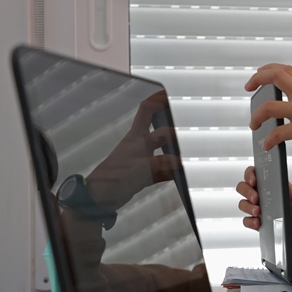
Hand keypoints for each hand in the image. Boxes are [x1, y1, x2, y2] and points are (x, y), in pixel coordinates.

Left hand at [87, 91, 181, 211]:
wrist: (99, 198)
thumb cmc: (114, 178)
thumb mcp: (141, 169)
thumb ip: (163, 164)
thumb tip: (181, 162)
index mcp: (137, 137)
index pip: (147, 110)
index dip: (159, 99)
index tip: (172, 94)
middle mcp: (141, 144)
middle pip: (158, 125)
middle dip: (171, 119)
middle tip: (187, 117)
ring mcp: (143, 158)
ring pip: (163, 146)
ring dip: (175, 145)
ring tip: (191, 144)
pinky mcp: (145, 173)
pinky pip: (164, 167)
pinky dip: (173, 168)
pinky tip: (182, 172)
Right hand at [236, 166, 291, 252]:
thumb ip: (283, 184)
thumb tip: (275, 177)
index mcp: (268, 183)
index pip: (252, 173)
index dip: (249, 175)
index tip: (254, 181)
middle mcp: (260, 194)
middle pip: (242, 188)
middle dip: (247, 192)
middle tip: (257, 198)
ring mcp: (258, 208)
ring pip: (242, 204)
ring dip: (248, 207)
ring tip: (258, 212)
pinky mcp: (258, 222)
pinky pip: (246, 221)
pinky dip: (250, 221)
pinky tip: (259, 223)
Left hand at [245, 64, 291, 152]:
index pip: (288, 71)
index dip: (270, 69)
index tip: (260, 74)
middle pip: (276, 76)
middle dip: (257, 78)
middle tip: (249, 87)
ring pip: (270, 106)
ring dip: (257, 115)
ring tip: (253, 124)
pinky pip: (279, 133)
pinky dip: (269, 140)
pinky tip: (267, 146)